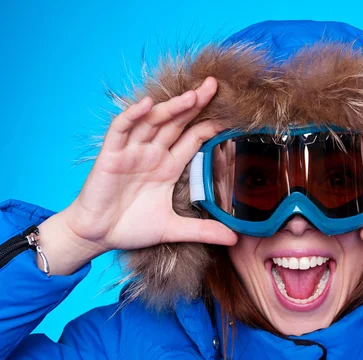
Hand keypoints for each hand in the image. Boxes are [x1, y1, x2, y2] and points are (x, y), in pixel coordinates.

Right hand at [40, 77, 236, 274]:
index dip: (211, 125)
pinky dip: (132, 115)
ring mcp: (132, 151)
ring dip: (171, 107)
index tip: (233, 115)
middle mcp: (153, 153)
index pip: (194, 138)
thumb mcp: (173, 229)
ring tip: (192, 95)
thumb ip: (203, 231)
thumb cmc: (131, 227)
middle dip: (194, 103)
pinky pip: (121, 129)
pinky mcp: (111, 155)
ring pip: (153, 121)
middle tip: (214, 85)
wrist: (97, 235)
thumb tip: (235, 240)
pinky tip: (147, 104)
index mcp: (169, 166)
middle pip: (177, 122)